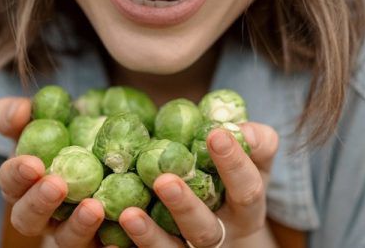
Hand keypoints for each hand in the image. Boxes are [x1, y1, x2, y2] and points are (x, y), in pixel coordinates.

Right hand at [0, 97, 104, 247]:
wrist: (117, 146)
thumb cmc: (71, 130)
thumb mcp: (46, 115)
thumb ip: (23, 112)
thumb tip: (21, 111)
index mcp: (24, 182)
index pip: (10, 182)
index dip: (17, 174)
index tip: (33, 162)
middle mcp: (43, 213)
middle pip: (28, 220)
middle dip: (39, 203)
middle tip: (57, 184)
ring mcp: (73, 230)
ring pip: (66, 240)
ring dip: (77, 227)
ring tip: (94, 207)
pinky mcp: (103, 239)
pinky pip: (103, 247)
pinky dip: (110, 244)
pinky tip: (120, 236)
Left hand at [116, 122, 279, 247]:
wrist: (227, 229)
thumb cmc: (237, 183)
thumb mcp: (256, 163)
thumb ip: (257, 142)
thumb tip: (240, 128)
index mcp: (246, 210)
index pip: (247, 189)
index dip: (234, 164)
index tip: (216, 134)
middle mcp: (221, 236)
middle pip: (205, 230)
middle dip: (185, 206)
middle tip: (164, 180)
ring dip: (150, 236)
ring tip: (129, 214)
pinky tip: (107, 241)